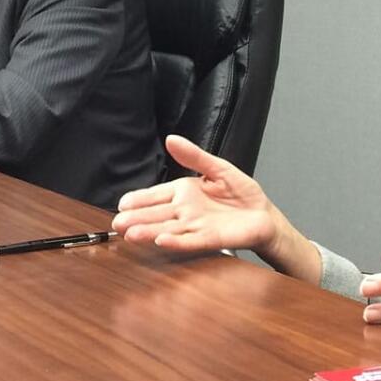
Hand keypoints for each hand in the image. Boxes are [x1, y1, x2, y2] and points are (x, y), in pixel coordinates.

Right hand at [112, 135, 319, 281]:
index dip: (140, 199)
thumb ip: (195, 156)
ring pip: (167, 229)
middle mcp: (185, 211)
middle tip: (117, 223)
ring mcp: (196, 226)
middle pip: (156, 215)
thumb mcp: (218, 168)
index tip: (123, 203)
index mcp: (184, 192)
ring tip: (131, 234)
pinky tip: (161, 240)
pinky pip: (190, 240)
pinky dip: (176, 241)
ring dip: (149, 232)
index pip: (156, 195)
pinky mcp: (210, 238)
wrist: (263, 215)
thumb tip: (171, 139)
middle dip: (136, 218)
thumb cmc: (242, 194)